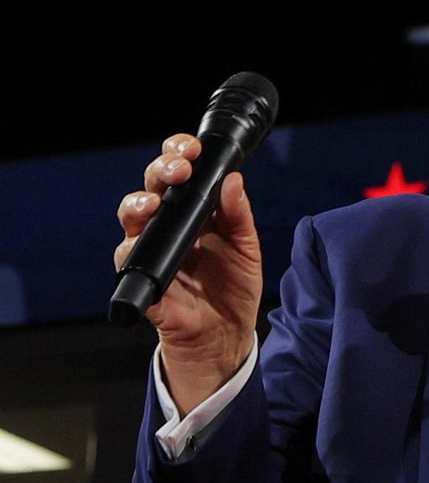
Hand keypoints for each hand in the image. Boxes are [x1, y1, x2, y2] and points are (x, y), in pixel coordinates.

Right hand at [114, 133, 262, 414]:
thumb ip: (239, 215)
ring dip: (138, 204)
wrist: (227, 334)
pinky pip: (128, 261)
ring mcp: (153, 250)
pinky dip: (132, 250)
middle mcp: (168, 225)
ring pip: (131, 217)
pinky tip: (141, 244)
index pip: (178, 172)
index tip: (192, 148)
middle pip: (151, 186)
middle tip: (178, 169)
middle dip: (161, 170)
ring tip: (153, 202)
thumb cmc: (233, 285)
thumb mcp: (246, 247)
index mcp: (194, 211)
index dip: (178, 153)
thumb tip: (234, 179)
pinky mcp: (145, 279)